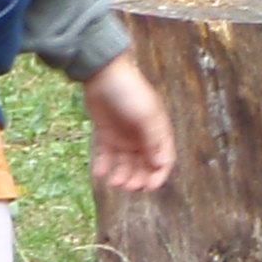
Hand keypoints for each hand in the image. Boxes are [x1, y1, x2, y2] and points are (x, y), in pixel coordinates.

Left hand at [80, 54, 175, 192]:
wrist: (102, 73)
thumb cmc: (130, 91)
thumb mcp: (146, 116)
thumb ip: (154, 140)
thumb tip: (161, 164)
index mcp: (157, 132)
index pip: (162, 160)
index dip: (158, 175)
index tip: (148, 188)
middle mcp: (142, 137)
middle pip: (143, 166)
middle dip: (138, 178)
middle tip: (128, 186)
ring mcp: (123, 136)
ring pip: (125, 163)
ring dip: (121, 175)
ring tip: (113, 182)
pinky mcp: (105, 134)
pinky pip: (105, 155)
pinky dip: (103, 165)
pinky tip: (99, 174)